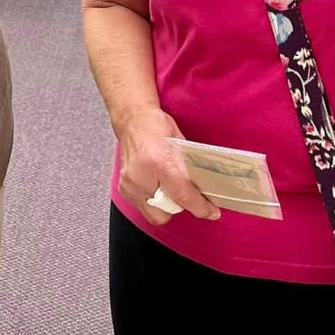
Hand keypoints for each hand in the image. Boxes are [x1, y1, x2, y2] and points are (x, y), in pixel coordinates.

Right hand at [117, 110, 218, 225]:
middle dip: (179, 206)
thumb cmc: (155, 126)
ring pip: (154, 214)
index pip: (182, 195)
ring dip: (165, 205)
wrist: (132, 120)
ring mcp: (130, 184)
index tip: (211, 211)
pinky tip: (155, 185)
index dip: (200, 207)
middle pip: (168, 211)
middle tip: (184, 192)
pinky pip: (143, 207)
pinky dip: (153, 200)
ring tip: (167, 186)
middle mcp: (141, 177)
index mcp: (159, 163)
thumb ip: (189, 170)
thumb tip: (205, 188)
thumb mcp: (180, 145)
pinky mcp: (123, 189)